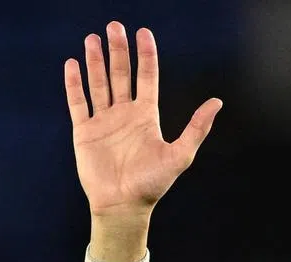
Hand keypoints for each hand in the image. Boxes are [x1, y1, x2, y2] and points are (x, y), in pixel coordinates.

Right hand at [64, 21, 221, 218]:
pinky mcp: (84, 131)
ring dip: (95, 61)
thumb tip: (217, 102)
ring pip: (98, 84)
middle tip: (114, 26)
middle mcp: (124, 114)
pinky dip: (74, 84)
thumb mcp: (180, 155)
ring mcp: (103, 121)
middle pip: (120, 74)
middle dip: (117, 50)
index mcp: (146, 116)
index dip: (145, 55)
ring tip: (92, 39)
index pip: (147, 77)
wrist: (123, 206)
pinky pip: (78, 103)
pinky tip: (73, 65)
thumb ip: (197, 128)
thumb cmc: (152, 184)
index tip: (143, 33)